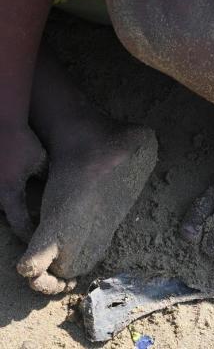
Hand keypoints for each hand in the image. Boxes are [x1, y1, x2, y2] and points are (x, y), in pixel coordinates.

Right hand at [0, 125, 45, 241]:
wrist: (2, 121)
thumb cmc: (22, 141)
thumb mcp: (40, 162)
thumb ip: (46, 178)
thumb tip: (57, 188)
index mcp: (10, 192)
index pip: (20, 223)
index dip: (28, 235)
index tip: (35, 244)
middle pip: (7, 217)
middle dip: (18, 225)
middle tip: (31, 233)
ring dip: (10, 211)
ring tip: (22, 215)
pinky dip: (4, 198)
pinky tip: (12, 192)